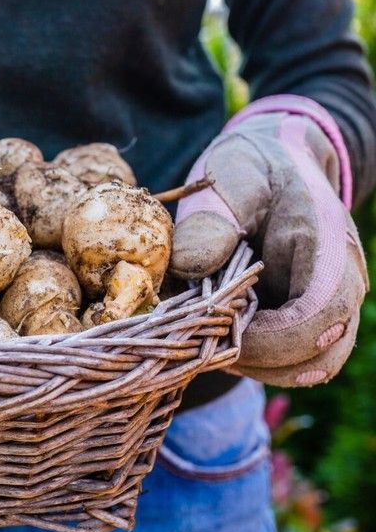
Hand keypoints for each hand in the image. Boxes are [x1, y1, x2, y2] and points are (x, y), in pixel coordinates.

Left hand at [169, 96, 367, 386]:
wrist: (277, 162)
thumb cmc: (253, 167)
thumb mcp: (228, 177)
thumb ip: (210, 218)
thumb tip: (190, 266)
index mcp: (327, 246)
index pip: (320, 314)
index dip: (270, 335)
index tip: (219, 320)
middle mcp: (341, 284)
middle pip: (316, 356)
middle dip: (253, 354)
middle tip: (202, 327)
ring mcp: (329, 308)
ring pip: (305, 369)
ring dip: (253, 363)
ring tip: (208, 330)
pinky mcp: (309, 321)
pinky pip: (291, 362)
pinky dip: (252, 359)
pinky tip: (218, 332)